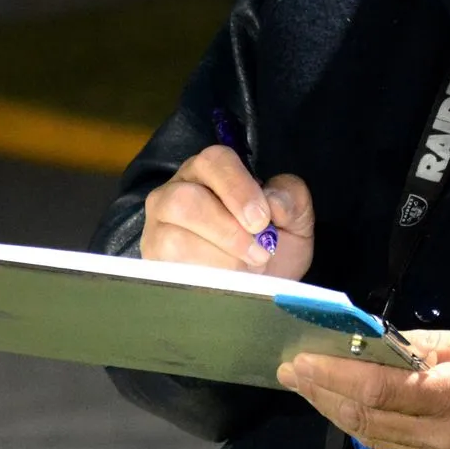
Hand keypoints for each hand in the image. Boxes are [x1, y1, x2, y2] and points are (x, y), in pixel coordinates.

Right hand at [140, 146, 314, 279]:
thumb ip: (292, 198)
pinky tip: (225, 282)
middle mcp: (176, 191)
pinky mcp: (153, 261)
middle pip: (185, 200)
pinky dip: (205, 278)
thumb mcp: (296, 218)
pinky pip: (170, 270)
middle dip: (227, 231)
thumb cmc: (273, 244)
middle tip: (259, 252)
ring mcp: (158, 227)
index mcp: (211, 170)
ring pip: (175, 238)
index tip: (262, 220)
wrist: (259, 287)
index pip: (214, 162)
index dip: (238, 189)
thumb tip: (274, 202)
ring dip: (219, 259)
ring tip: (246, 269)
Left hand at [277, 328, 449, 448]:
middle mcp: (442, 438)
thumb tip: (376, 339)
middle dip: (322, 391)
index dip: (335, 374)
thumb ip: (428, 345)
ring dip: (334, 410)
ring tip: (309, 384)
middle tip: (292, 369)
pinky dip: (363, 426)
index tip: (302, 359)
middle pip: (364, 417)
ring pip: (370, 438)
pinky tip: (346, 406)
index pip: (380, 389)